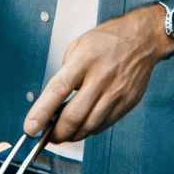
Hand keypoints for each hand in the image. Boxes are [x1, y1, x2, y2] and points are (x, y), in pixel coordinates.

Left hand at [24, 4, 173, 141]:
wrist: (143, 38)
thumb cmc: (109, 40)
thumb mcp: (79, 45)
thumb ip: (66, 71)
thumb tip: (56, 98)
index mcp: (84, 60)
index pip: (58, 89)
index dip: (42, 112)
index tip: (30, 127)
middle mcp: (101, 77)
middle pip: (74, 116)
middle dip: (57, 132)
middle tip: (48, 135)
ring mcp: (116, 92)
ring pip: (90, 126)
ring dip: (73, 135)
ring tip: (64, 133)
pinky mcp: (127, 102)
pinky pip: (105, 124)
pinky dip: (90, 130)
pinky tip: (84, 125)